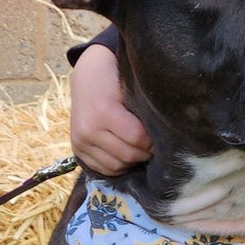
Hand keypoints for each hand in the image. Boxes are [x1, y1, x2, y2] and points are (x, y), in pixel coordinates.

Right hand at [70, 42, 152, 174]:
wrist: (87, 75)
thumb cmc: (115, 78)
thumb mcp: (131, 88)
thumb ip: (145, 112)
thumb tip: (166, 135)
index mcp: (103, 111)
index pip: (138, 139)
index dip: (153, 141)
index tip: (162, 136)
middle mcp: (88, 129)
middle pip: (128, 155)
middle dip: (145, 152)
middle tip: (154, 145)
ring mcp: (80, 141)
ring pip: (116, 166)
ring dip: (133, 161)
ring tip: (141, 149)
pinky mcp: (77, 150)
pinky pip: (103, 169)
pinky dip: (118, 165)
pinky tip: (127, 154)